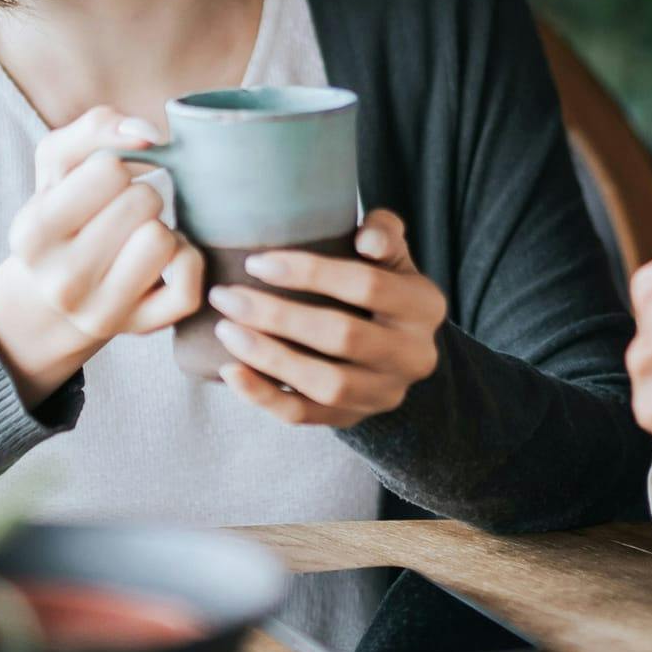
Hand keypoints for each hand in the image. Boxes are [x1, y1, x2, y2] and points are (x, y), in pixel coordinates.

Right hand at [0, 107, 202, 408]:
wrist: (52, 295)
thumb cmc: (64, 213)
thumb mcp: (59, 163)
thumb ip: (96, 127)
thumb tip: (147, 134)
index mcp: (33, 232)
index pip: (109, 171)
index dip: (116, 169)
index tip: (103, 188)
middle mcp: (61, 280)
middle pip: (143, 202)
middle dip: (141, 196)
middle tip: (122, 215)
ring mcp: (101, 312)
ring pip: (163, 240)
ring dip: (160, 228)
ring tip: (138, 236)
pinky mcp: (141, 329)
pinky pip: (188, 283)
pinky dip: (186, 260)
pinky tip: (164, 261)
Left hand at [212, 208, 445, 429]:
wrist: (392, 344)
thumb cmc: (380, 282)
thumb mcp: (391, 252)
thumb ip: (383, 232)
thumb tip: (366, 239)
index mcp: (425, 305)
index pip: (367, 286)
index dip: (311, 273)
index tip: (257, 262)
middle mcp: (413, 355)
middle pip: (342, 336)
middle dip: (277, 315)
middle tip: (226, 296)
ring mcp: (385, 394)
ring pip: (325, 383)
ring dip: (268, 357)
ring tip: (226, 330)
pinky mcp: (353, 419)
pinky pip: (305, 415)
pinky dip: (264, 395)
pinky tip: (232, 371)